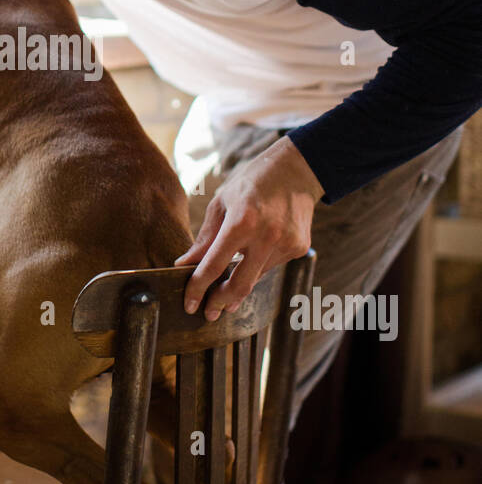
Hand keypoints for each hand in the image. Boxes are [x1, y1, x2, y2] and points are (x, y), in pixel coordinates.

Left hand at [174, 136, 322, 319]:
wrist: (296, 170)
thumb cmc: (252, 183)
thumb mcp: (222, 203)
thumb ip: (205, 239)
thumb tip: (185, 265)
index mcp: (242, 222)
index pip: (214, 266)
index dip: (198, 289)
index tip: (189, 304)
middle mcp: (266, 236)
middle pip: (239, 285)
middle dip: (220, 302)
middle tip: (209, 313)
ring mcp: (286, 244)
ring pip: (256, 278)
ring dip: (238, 284)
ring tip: (225, 288)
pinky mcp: (299, 248)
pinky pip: (271, 267)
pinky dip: (257, 267)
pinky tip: (254, 254)